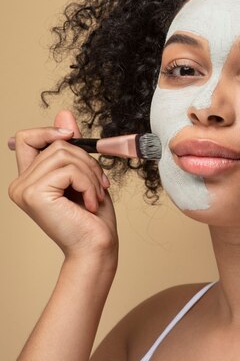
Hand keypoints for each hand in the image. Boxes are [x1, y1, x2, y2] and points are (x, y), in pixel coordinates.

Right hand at [8, 109, 117, 261]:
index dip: (50, 131)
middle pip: (55, 144)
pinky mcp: (34, 194)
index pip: (27, 137)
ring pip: (64, 154)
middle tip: (99, 183)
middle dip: (86, 159)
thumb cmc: (92, 216)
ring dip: (90, 172)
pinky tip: (90, 203)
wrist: (96, 247)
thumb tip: (65, 113)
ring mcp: (23, 189)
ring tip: (96, 194)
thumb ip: (70, 145)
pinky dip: (88, 182)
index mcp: (29, 179)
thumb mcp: (84, 173)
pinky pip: (68, 169)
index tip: (71, 137)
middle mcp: (20, 184)